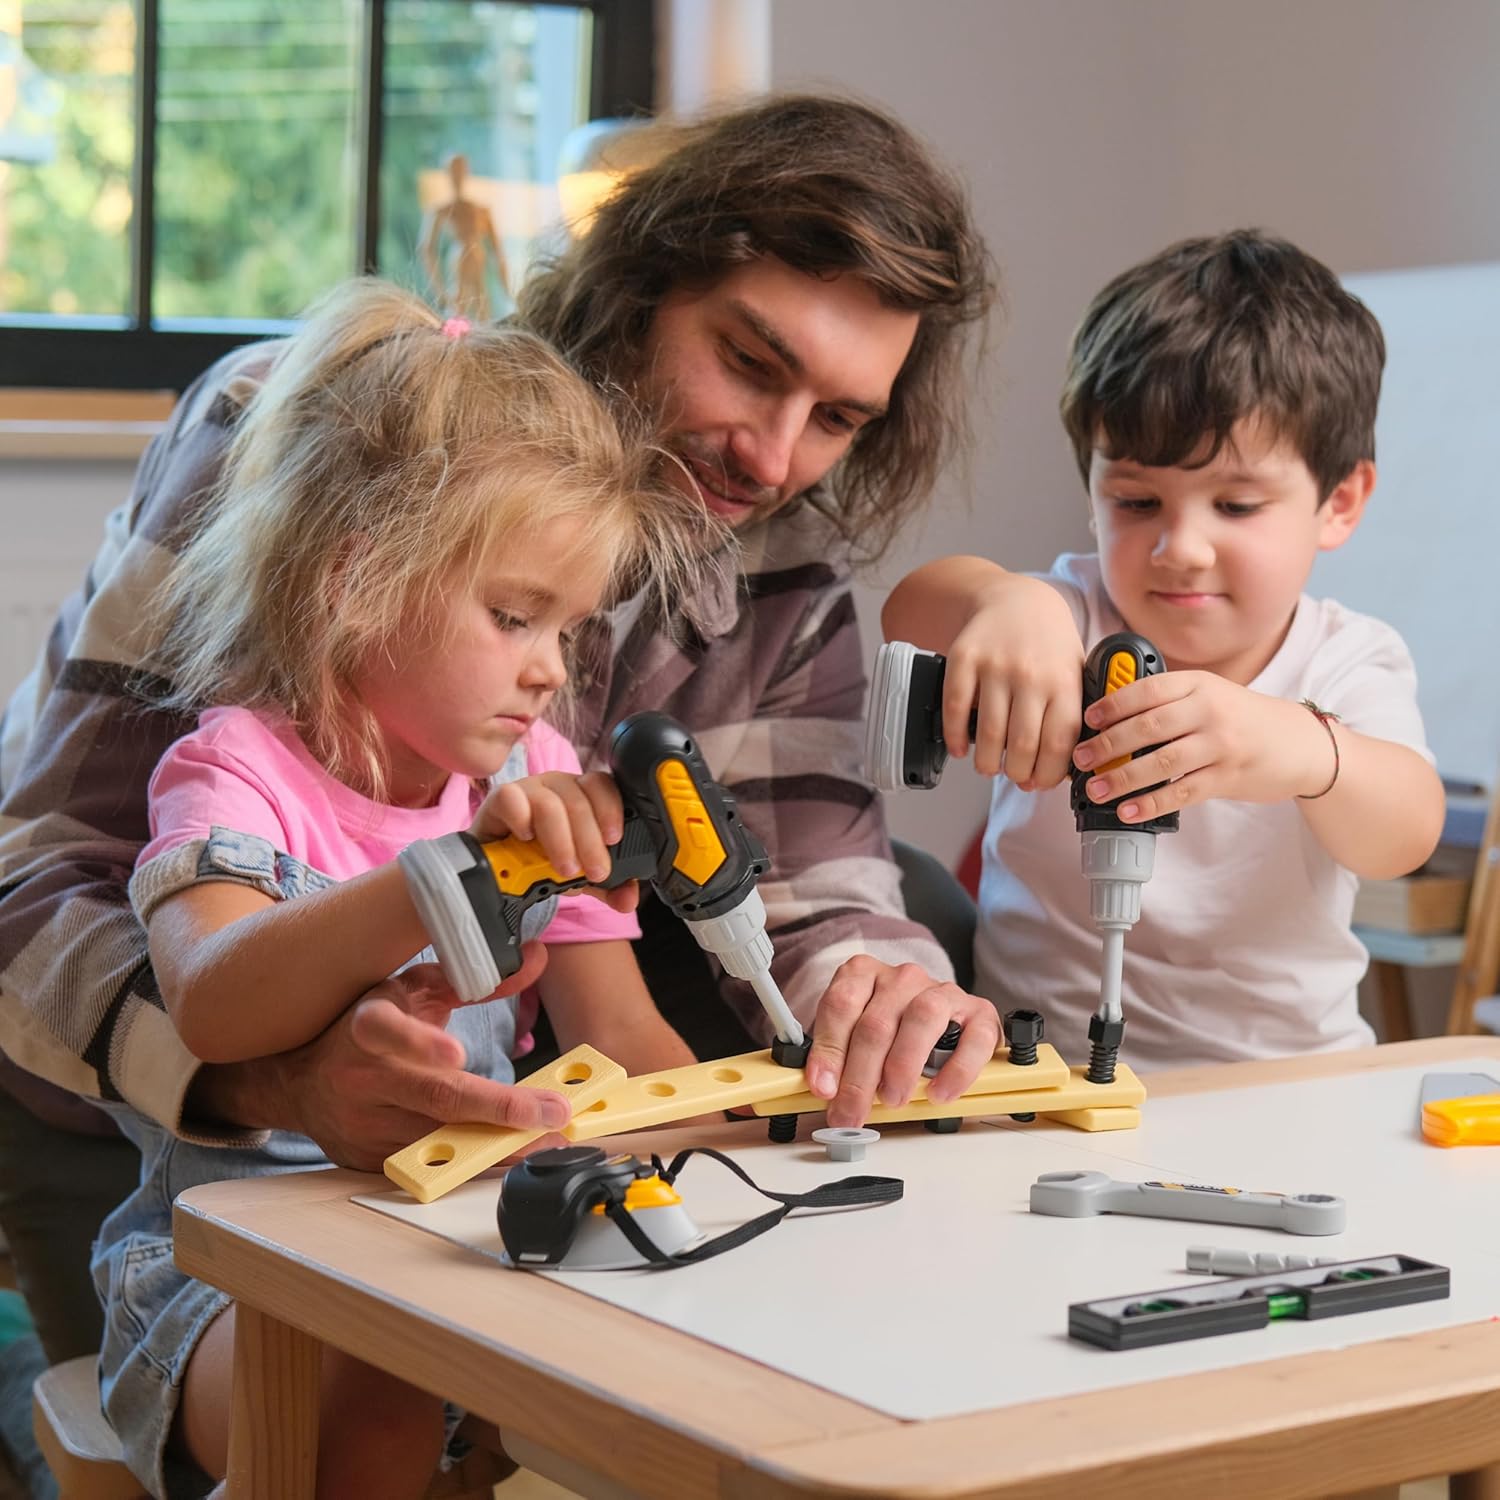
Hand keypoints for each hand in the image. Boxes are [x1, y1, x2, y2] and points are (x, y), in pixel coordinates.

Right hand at [190, 954, 570, 1170]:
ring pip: (438, 1139)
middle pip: (433, 1098)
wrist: (299, 1082)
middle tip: (552, 1111)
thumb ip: (472, 977)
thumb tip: (532, 955)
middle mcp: (361, 1078)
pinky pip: (429, 1164)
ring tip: (548, 1137)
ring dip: (499, 1144)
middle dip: (499, 1108)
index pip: (387, 1032)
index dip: (420, 1042)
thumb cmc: (365, 1028)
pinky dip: (473, 1162)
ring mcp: (363, 1124)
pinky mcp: (368, 1159)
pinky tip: (510, 1154)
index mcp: (367, 1026)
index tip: (457, 1055)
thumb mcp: (413, 990)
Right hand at [472, 770, 637, 914]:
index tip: (614, 840)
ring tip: (565, 869)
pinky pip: (511, 798)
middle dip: (589, 841)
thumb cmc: (545, 859)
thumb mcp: (582, 875)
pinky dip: (521, 819)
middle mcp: (557, 787)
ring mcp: (528, 789)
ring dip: (560, 841)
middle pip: (579, 800)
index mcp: (583, 794)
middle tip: (594, 872)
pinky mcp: (498, 799)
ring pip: (549, 804)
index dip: (610, 810)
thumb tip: (628, 899)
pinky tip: (526, 839)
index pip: (602, 785)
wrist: (502, 867)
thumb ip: (609, 886)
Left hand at [802, 956, 999, 1127]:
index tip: (823, 1088)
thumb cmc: (888, 1032)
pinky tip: (938, 1093)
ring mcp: (943, 992)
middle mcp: (903, 978)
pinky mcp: (979, 1013)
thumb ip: (836, 1057)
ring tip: (892, 1099)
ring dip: (903, 1066)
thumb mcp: (852, 1038)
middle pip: (877, 1023)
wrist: (937, 1018)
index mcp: (864, 974)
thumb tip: (823, 1090)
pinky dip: (956, 1071)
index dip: (829, 1050)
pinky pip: (972, 1039)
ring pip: (922, 1019)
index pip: (841, 1005)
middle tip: (852, 1112)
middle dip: (860, 1077)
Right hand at [939, 576, 1083, 788]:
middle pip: (1022, 745)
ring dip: (987, 762)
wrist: (1015, 598)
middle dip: (1017, 774)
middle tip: (1014, 777)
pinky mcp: (965, 658)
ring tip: (989, 766)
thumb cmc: (1047, 643)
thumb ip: (1074, 713)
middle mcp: (1031, 674)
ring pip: (989, 733)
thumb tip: (1068, 766)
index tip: (1039, 784)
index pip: (1059, 743)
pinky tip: (960, 747)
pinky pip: (956, 708)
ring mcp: (996, 666)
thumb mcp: (1075, 671)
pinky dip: (955, 736)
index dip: (1047, 774)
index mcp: (1063, 681)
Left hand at [1073, 671, 1334, 820]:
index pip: (1148, 689)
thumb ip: (1170, 701)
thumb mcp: (1211, 694)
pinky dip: (1151, 804)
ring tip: (1097, 789)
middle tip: (1081, 758)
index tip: (1088, 719)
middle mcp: (1209, 711)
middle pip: (1149, 726)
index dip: (1113, 704)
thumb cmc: (1245, 719)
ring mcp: (1220, 746)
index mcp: (1199, 685)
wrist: (1302, 744)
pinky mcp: (1227, 778)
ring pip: (1162, 762)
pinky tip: (1129, 811)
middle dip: (1108, 744)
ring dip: (1123, 778)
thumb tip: (1111, 720)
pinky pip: (1182, 792)